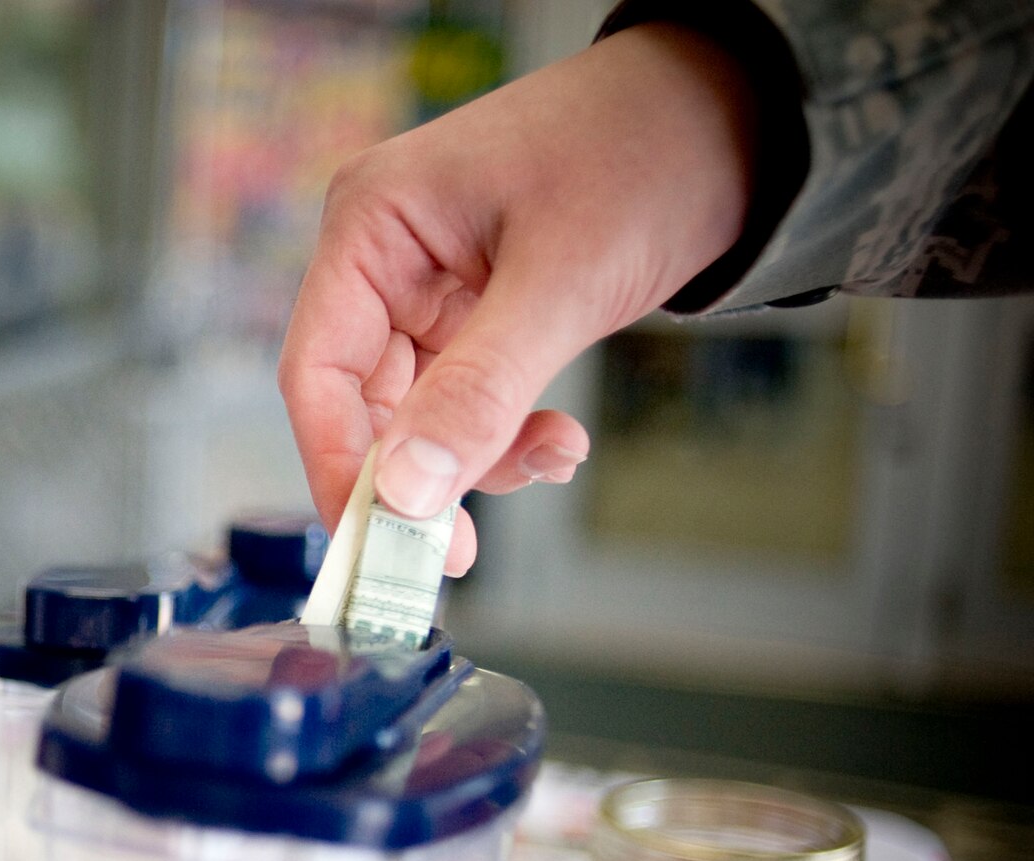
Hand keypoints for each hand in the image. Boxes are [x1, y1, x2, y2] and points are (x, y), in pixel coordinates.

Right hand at [277, 22, 758, 573]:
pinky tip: (560, 441)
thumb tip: (406, 495)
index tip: (379, 545)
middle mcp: (386, 257)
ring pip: (419, 413)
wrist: (740, 111)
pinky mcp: (480, 310)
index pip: (315, 371)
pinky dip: (508, 434)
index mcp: (372, 224)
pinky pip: (469, 398)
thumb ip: (478, 393)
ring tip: (555, 455)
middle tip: (461, 552)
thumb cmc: (646, 152)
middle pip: (361, 402)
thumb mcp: (561, 282)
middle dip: (418, 476)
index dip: (339, 466)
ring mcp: (432, 286)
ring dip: (479, 456)